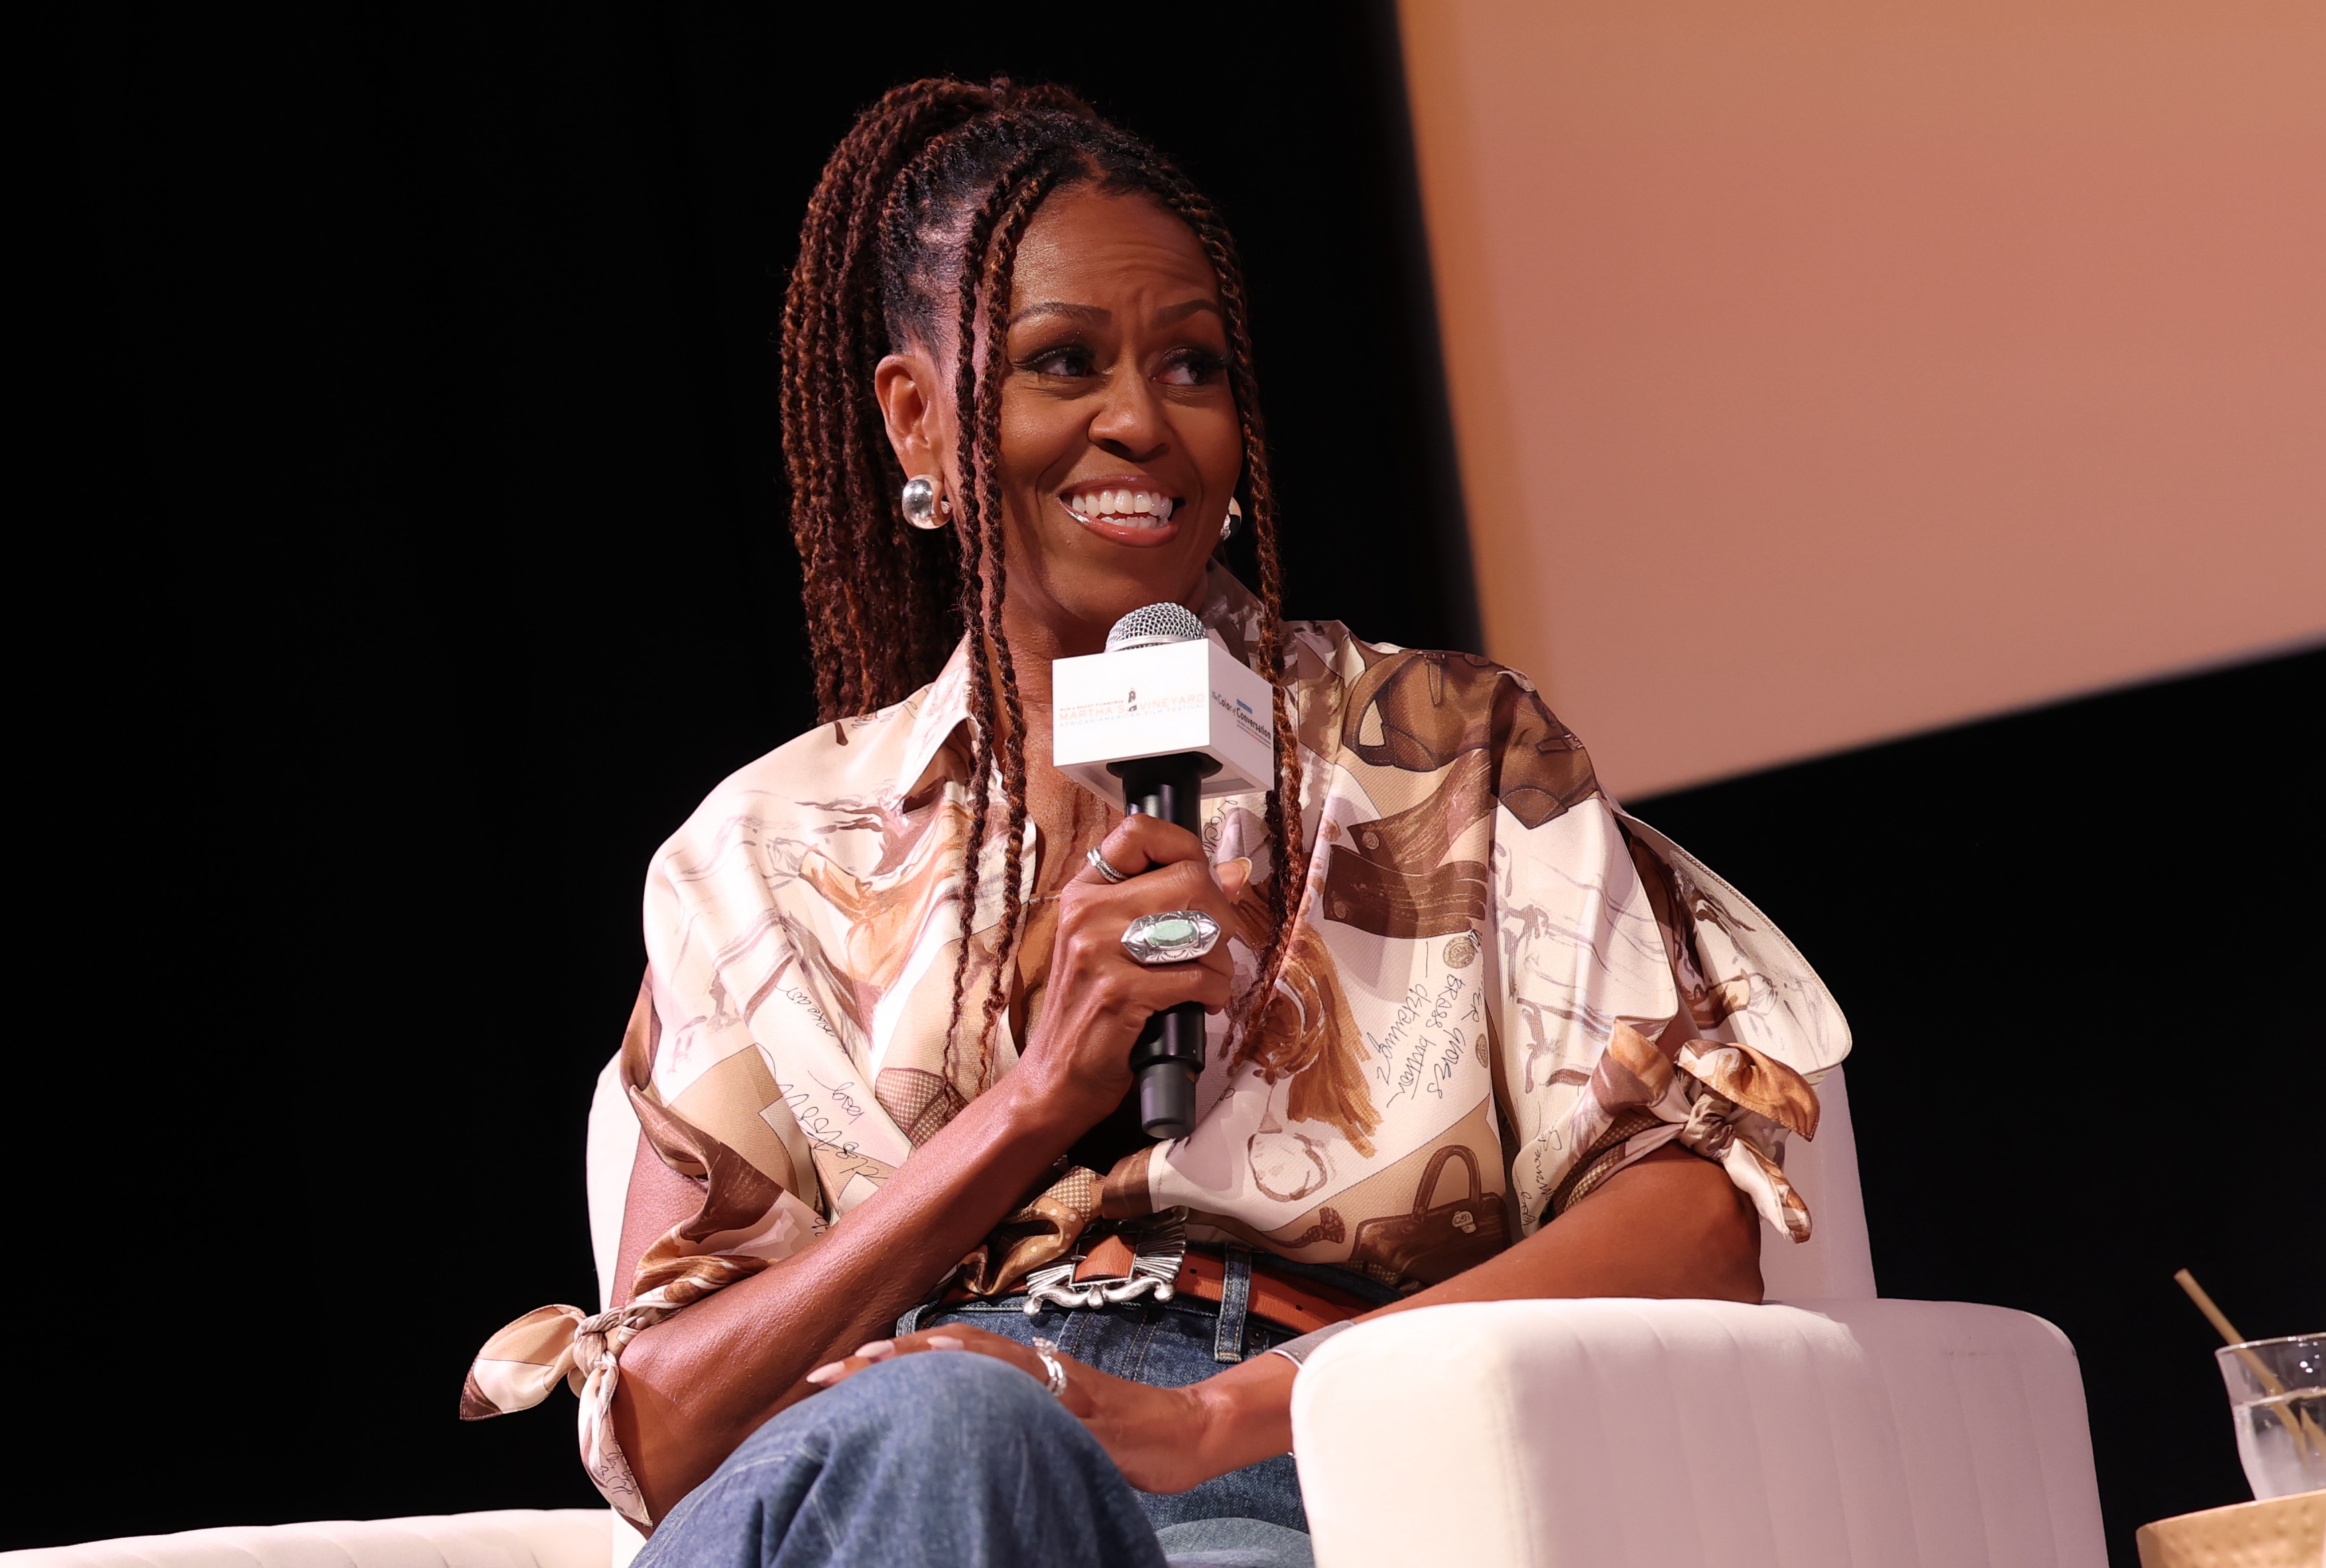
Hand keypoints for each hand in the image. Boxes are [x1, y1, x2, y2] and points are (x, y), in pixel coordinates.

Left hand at [801, 1324, 1228, 1492]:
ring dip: (919, 1359)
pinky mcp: (1081, 1409)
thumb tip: (961, 1423)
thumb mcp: (1057, 1425)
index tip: (836, 1369)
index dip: (890, 1360)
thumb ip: (1015, 1413)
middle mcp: (1033, 1368)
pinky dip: (991, 1378)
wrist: (1186, 1433)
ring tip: (867, 1364)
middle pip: (946, 1353)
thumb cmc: (1121, 1435)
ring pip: (978, 1361)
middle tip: (825, 1371)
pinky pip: (1030, 1388)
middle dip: (884, 1360)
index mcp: (1023, 1372)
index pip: (945, 1358)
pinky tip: (957, 1372)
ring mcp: (1055, 1385)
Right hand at [1014, 815, 1250, 1126]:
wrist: (1057, 1076)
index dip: (1186, 849)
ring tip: (1207, 980)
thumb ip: (1167, 904)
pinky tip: (1200, 1004)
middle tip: (1214, 949)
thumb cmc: (1092, 1009)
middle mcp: (1086, 913)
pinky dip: (1213, 994)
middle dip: (1221, 918)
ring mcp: (1099, 952)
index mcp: (1084, 892)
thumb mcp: (1116, 945)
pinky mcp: (1119, 993)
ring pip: (1200, 928)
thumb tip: (1235, 873)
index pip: (1139, 833)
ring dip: (1221, 961)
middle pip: (1188, 880)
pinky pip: (1196, 978)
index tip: (1203, 881)